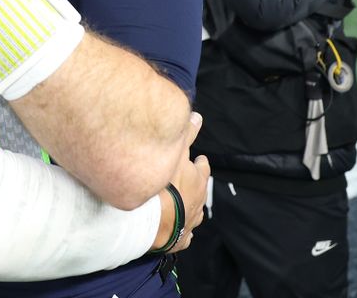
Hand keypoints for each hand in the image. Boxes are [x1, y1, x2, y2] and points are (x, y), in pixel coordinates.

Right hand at [151, 112, 209, 253]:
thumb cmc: (165, 183)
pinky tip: (181, 231)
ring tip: (184, 205)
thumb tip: (198, 117)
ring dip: (190, 208)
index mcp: (197, 180)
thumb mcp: (175, 152)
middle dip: (195, 185)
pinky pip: (184, 236)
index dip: (200, 163)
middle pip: (200, 191)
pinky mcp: (179, 239)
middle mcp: (198, 201)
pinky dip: (184, 231)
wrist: (154, 220)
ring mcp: (190, 222)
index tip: (199, 159)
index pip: (202, 168)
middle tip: (188, 180)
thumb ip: (186, 134)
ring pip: (194, 213)